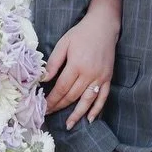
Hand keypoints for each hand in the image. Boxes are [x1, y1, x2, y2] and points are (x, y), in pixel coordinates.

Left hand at [45, 1, 120, 125]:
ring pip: (87, 101)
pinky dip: (97, 109)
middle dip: (59, 107)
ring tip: (69, 125)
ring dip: (77, 114)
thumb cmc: (81, 33)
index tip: (43, 108)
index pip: (61, 88)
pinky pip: (103, 97)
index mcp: (76, 65)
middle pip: (72, 96)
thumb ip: (53, 62)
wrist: (104, 26)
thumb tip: (43, 79)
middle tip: (49, 115)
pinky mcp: (108, 78)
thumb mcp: (63, 44)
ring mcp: (100, 78)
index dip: (51, 100)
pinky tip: (90, 119)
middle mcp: (89, 74)